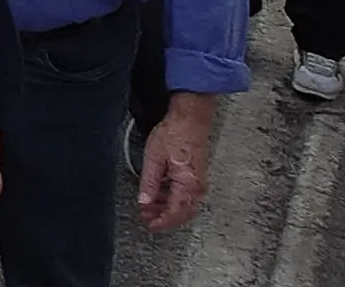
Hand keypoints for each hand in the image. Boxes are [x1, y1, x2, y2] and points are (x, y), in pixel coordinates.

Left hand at [135, 99, 211, 230]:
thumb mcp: (154, 158)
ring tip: (149, 206)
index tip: (150, 225)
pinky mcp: (197, 177)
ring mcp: (199, 182)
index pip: (175, 213)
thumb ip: (149, 183)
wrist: (190, 119)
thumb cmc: (175, 133)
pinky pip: (186, 196)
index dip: (162, 222)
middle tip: (147, 217)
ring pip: (185, 206)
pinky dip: (172, 200)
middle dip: (164, 218)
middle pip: (182, 213)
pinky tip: (159, 194)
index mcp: (188, 184)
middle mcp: (198, 187)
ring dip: (167, 209)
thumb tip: (144, 201)